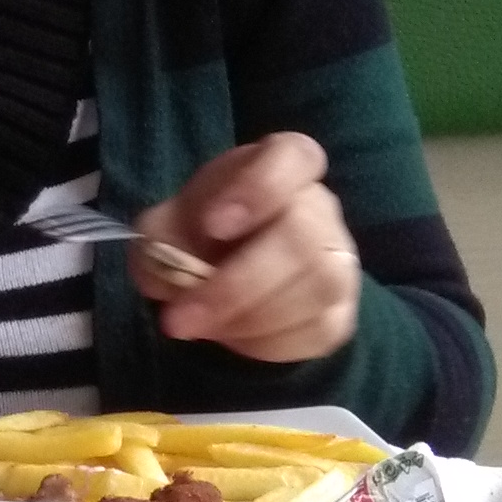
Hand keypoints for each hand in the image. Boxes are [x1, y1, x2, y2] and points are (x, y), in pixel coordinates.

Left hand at [134, 133, 360, 362]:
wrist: (224, 280)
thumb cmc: (199, 236)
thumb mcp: (165, 226)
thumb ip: (160, 238)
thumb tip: (170, 271)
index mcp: (282, 165)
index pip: (292, 158)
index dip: (259, 189)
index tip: (214, 224)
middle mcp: (320, 207)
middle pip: (302, 238)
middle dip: (236, 286)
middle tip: (181, 316)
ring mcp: (339, 259)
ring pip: (317, 288)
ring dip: (248, 319)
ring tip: (199, 328)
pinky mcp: (341, 312)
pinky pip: (317, 330)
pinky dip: (266, 343)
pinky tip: (233, 337)